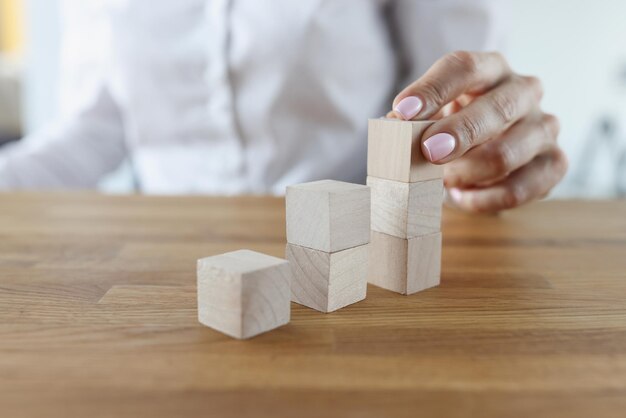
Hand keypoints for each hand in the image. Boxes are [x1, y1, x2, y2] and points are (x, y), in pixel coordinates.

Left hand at [387, 51, 567, 212]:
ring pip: (509, 152)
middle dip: (460, 132)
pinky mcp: (554, 163)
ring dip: (468, 172)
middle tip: (428, 152)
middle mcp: (524, 91)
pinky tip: (462, 198)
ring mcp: (544, 127)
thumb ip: (412, 120)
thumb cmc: (450, 126)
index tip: (402, 111)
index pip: (465, 68)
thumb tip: (393, 128)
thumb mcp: (429, 116)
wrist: (484, 150)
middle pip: (497, 108)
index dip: (433, 90)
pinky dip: (485, 199)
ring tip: (443, 181)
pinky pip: (521, 188)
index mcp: (490, 68)